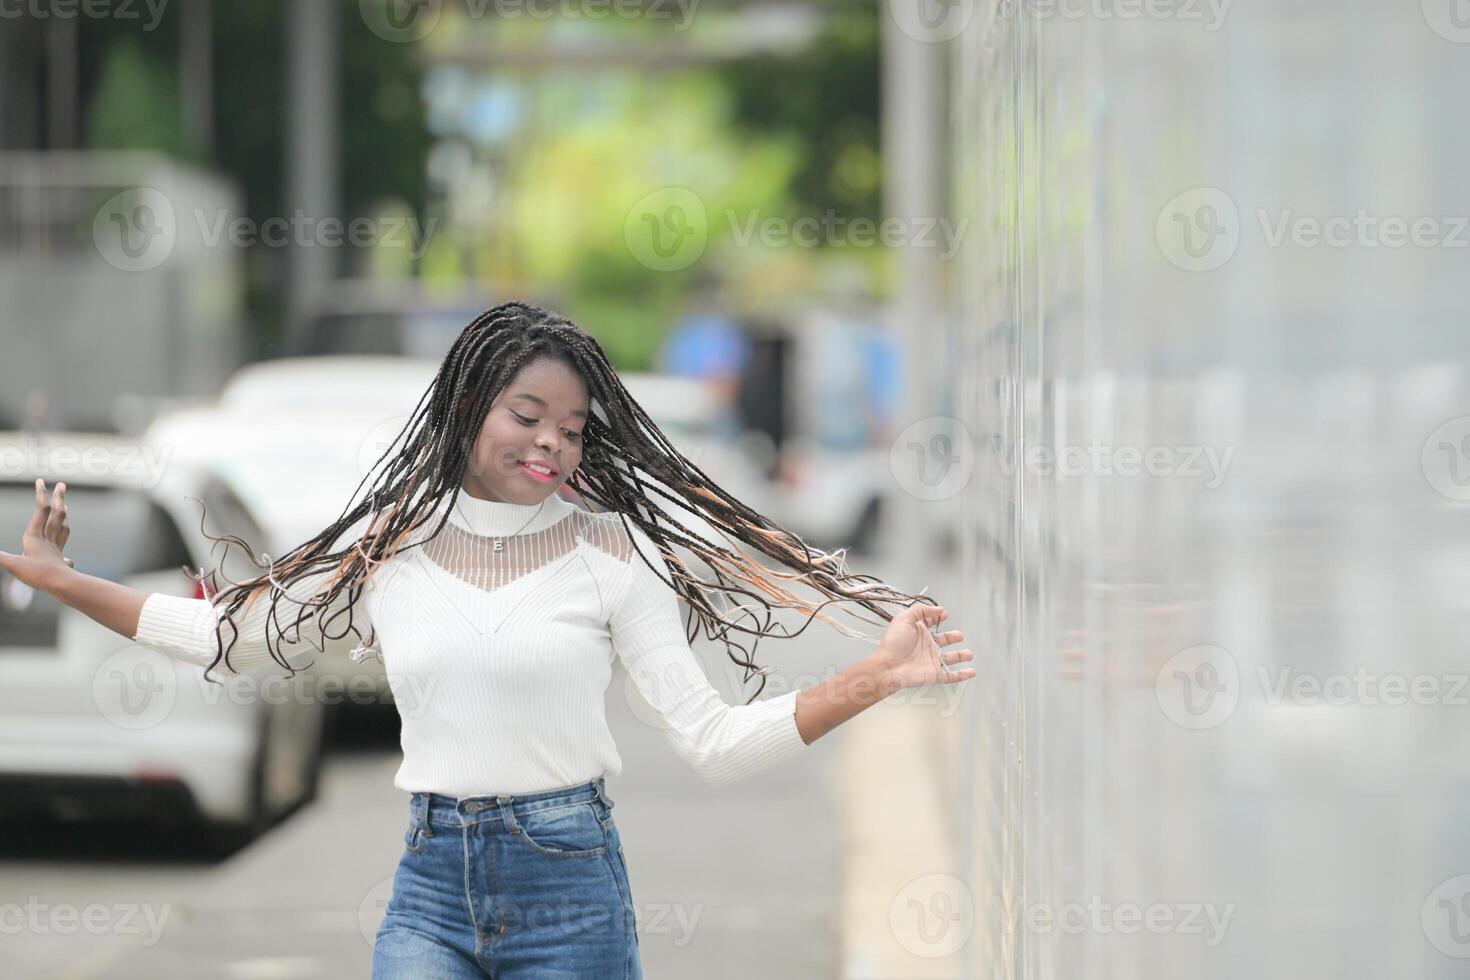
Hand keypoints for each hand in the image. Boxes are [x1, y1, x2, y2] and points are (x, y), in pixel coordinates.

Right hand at [0, 478, 74, 592]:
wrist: (64, 586)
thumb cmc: (39, 575)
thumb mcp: (13, 564)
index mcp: (36, 537)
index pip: (41, 510)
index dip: (41, 494)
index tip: (41, 480)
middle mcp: (48, 540)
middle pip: (56, 515)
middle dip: (58, 498)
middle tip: (62, 484)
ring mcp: (56, 549)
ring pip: (62, 528)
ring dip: (63, 516)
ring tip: (65, 508)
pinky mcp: (60, 561)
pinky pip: (62, 547)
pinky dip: (63, 545)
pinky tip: (67, 557)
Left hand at [869, 602, 975, 692]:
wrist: (888, 667)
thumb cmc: (892, 644)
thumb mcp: (904, 619)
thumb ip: (920, 610)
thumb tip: (938, 609)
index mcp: (918, 632)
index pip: (929, 623)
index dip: (936, 618)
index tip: (944, 614)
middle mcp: (925, 646)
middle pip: (942, 640)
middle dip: (952, 637)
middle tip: (959, 635)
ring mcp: (931, 660)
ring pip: (950, 658)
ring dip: (960, 656)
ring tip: (969, 654)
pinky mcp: (935, 674)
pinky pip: (951, 675)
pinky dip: (962, 675)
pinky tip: (971, 672)